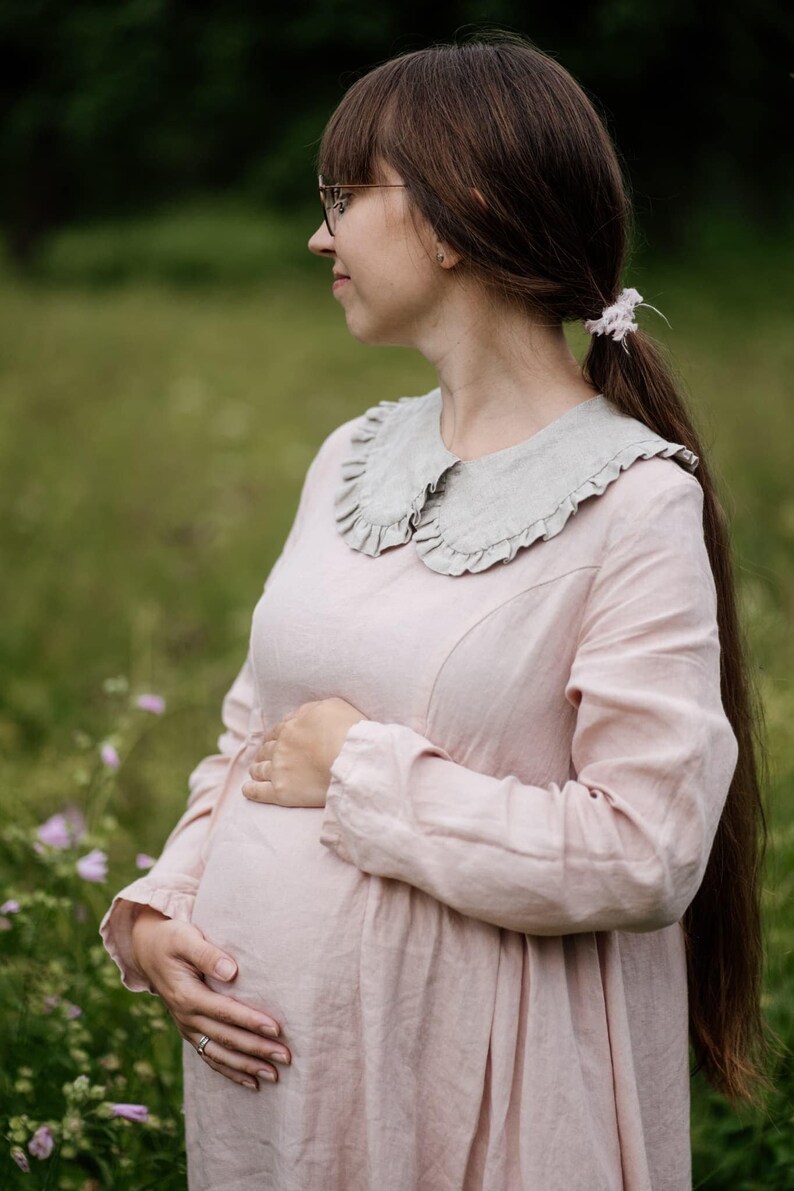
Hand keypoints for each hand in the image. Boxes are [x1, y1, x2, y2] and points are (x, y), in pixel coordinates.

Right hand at [130, 906, 290, 1089]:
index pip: (224, 1012)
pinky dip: (231, 1072)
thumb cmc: (172, 939)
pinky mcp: (190, 1032)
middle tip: (286, 1057)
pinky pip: (210, 1057)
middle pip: (226, 1038)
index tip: (276, 1029)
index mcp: (187, 995)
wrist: (148, 950)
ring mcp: (187, 1028)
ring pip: (220, 1054)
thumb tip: (232, 971)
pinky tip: (252, 1083)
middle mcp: (186, 1017)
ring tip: (275, 1076)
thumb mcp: (186, 939)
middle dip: (257, 1049)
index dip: (250, 1021)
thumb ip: (207, 954)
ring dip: (247, 1067)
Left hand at [242, 697, 367, 808]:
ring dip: (257, 770)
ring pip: (260, 769)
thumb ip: (310, 709)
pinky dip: (251, 790)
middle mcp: (281, 748)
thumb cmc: (349, 731)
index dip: (275, 737)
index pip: (277, 731)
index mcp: (291, 727)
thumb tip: (296, 715)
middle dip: (264, 753)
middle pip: (266, 750)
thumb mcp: (332, 706)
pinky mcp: (282, 792)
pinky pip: (259, 792)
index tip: (273, 741)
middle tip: (264, 757)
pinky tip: (247, 790)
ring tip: (255, 772)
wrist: (352, 760)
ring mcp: (279, 770)